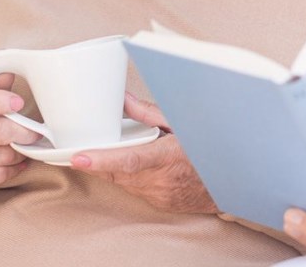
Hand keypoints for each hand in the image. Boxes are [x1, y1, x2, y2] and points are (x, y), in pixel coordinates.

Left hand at [69, 93, 217, 213]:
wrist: (227, 184)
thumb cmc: (207, 149)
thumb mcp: (183, 124)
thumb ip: (149, 113)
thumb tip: (123, 102)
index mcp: (168, 156)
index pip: (129, 160)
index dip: (102, 160)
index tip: (79, 158)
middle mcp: (161, 180)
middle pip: (117, 170)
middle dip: (99, 159)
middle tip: (84, 148)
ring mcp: (158, 194)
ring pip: (122, 180)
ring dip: (116, 166)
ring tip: (126, 150)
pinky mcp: (156, 202)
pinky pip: (133, 187)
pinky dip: (129, 175)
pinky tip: (139, 165)